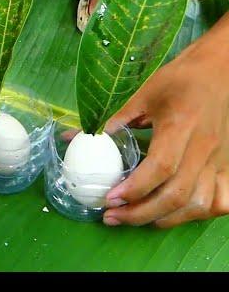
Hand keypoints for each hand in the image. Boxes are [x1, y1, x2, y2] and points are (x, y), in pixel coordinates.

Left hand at [103, 15, 228, 227]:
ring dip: (165, 219)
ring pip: (199, 205)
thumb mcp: (143, 93)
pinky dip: (197, 214)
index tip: (109, 198)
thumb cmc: (179, 80)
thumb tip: (77, 138)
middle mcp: (204, 149)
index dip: (134, 188)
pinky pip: (220, 201)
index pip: (161, 167)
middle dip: (140, 213)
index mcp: (180, 127)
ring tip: (135, 218)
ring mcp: (220, 161)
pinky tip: (174, 213)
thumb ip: (114, 119)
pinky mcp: (228, 167)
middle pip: (176, 194)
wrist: (220, 72)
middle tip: (111, 216)